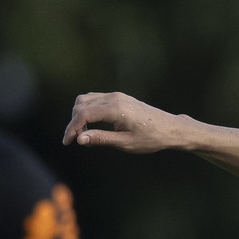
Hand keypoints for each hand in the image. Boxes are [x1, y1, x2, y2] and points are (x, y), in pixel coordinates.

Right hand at [63, 92, 187, 152]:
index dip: (72, 128)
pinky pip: (96, 99)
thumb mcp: (126, 143)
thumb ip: (101, 139)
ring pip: (86, 100)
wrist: (171, 129)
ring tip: (84, 134)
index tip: (67, 142)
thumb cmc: (151, 138)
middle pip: (81, 104)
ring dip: (80, 115)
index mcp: (116, 109)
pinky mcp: (119, 97)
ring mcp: (117, 96)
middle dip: (74, 122)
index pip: (83, 115)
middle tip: (76, 140)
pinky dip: (88, 110)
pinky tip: (92, 125)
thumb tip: (79, 139)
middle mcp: (114, 98)